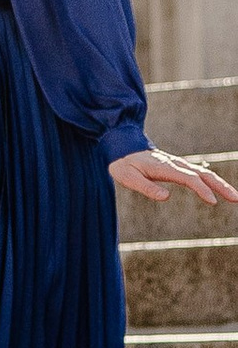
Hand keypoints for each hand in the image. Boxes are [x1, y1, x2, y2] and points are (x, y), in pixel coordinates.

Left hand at [111, 148, 237, 207]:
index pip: (189, 179)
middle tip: (236, 198)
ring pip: (204, 173)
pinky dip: (212, 181)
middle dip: (221, 186)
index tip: (213, 201)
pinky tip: (220, 189)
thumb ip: (146, 187)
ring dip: (220, 184)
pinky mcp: (178, 167)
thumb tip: (167, 197)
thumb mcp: (127, 177)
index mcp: (165, 167)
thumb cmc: (123, 163)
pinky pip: (199, 174)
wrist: (122, 146)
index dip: (202, 190)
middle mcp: (175, 164)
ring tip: (234, 197)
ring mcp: (178, 165)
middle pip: (204, 174)